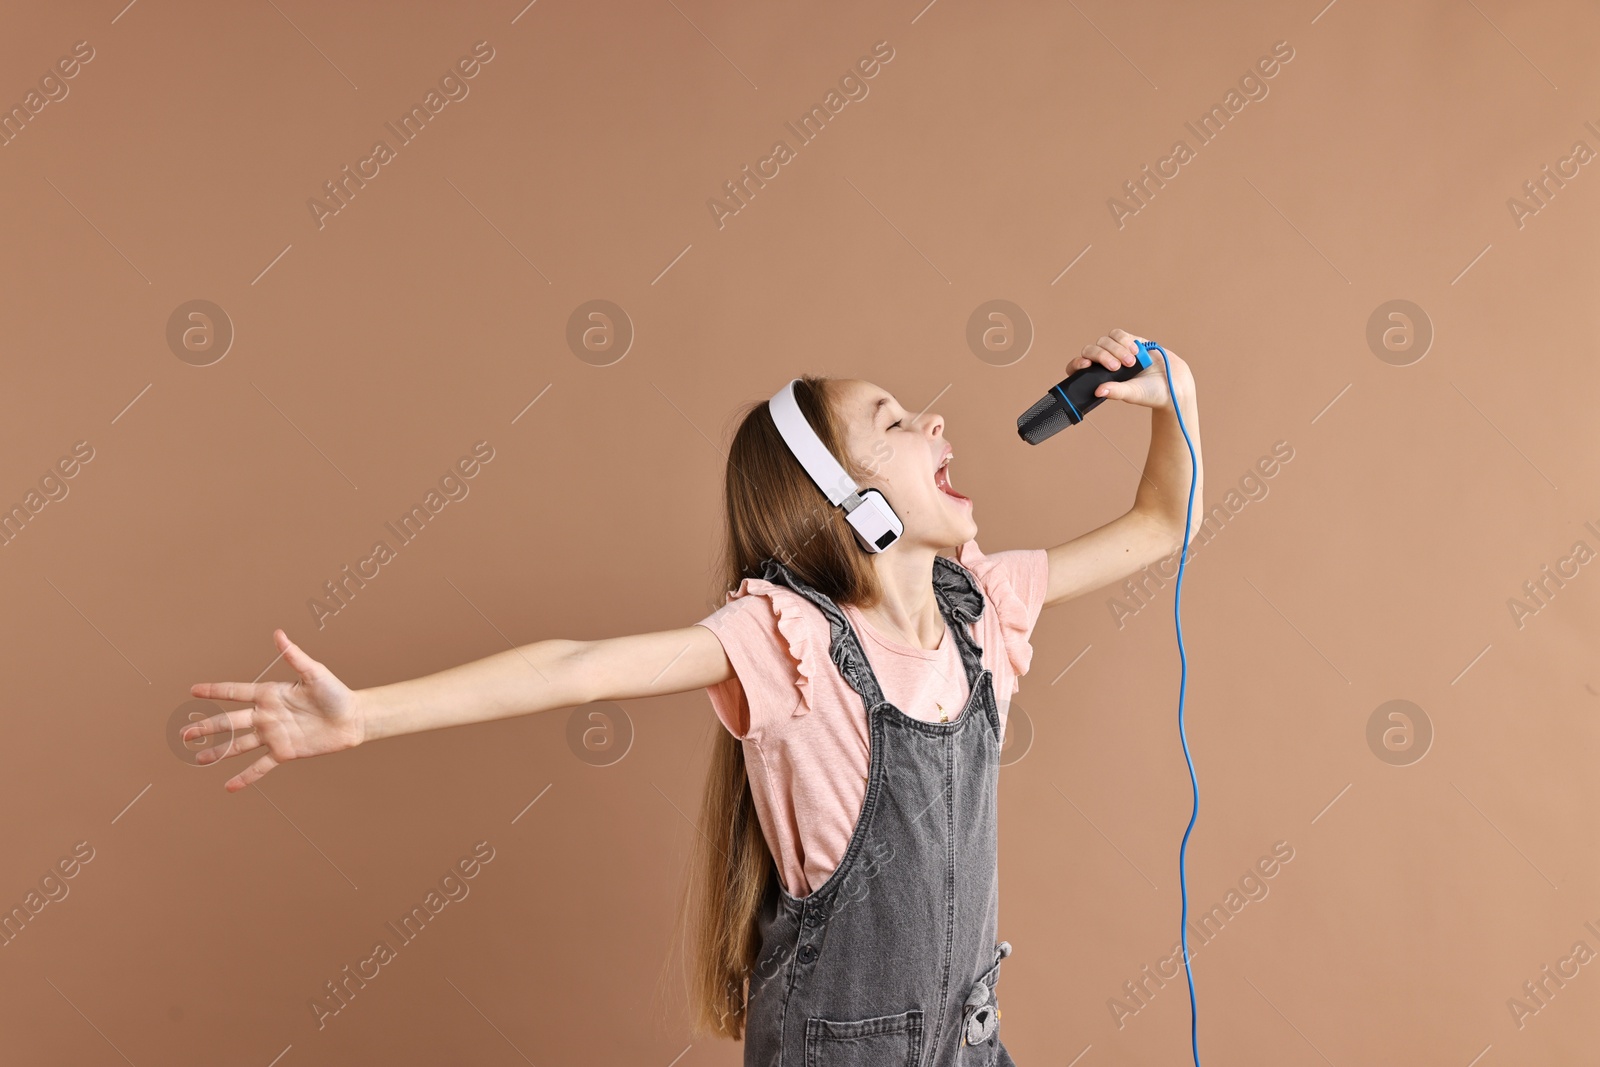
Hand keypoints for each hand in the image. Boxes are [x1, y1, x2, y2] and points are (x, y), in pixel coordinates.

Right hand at [185, 629, 365, 791]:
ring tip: (198, 759)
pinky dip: (245, 777)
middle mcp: (266, 715)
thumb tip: (279, 634)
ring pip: (239, 745)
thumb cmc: (336, 693)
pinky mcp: (284, 752)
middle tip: (184, 734)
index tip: (193, 691)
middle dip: (207, 727)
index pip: (236, 692)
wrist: (353, 719)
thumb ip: (294, 656)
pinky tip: (230, 787)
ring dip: (219, 752)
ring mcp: (273, 735)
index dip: (215, 691)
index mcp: (270, 694)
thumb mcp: (315, 673)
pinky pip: (260, 766)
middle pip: (230, 722)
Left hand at [1064, 328, 1193, 410]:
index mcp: (1100, 377)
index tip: (1085, 365)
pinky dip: (1124, 341)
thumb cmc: (1150, 393)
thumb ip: (1116, 391)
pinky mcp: (1130, 341)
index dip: (1077, 364)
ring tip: (1131, 362)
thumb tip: (1097, 391)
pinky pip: (1118, 334)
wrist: (1175, 383)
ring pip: (1104, 340)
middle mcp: (1106, 362)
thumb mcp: (1132, 394)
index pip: (1080, 367)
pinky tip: (1135, 351)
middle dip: (1102, 356)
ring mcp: (1117, 350)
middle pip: (1091, 350)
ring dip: (1116, 349)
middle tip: (1116, 367)